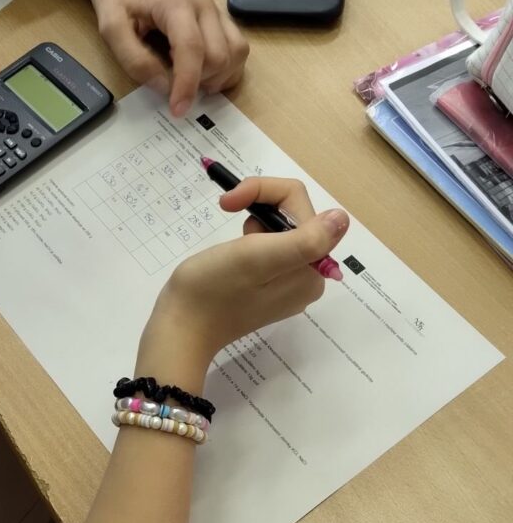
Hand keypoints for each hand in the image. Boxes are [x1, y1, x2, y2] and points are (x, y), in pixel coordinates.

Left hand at [85, 0, 248, 117]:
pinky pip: (238, 50)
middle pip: (220, 56)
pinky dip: (226, 69)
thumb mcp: (111, 30)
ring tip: (189, 78)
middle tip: (173, 84)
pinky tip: (202, 72)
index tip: (177, 110)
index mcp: (176, 4)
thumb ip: (134, 60)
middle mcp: (204, 4)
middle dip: (199, 81)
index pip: (193, 49)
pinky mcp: (220, 19)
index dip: (187, 85)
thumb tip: (164, 87)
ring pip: (237, 53)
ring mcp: (216, 10)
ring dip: (217, 76)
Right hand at [146, 178, 349, 365]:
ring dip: (255, 223)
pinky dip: (251, 241)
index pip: (301, 208)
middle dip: (260, 208)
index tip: (230, 202)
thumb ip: (305, 240)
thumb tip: (342, 219)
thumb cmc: (212, 290)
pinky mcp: (269, 289)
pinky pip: (271, 249)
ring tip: (232, 244)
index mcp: (311, 270)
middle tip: (226, 211)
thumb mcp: (256, 258)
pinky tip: (234, 255)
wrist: (181, 328)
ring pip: (281, 231)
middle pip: (294, 218)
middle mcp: (307, 278)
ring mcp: (288, 285)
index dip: (266, 194)